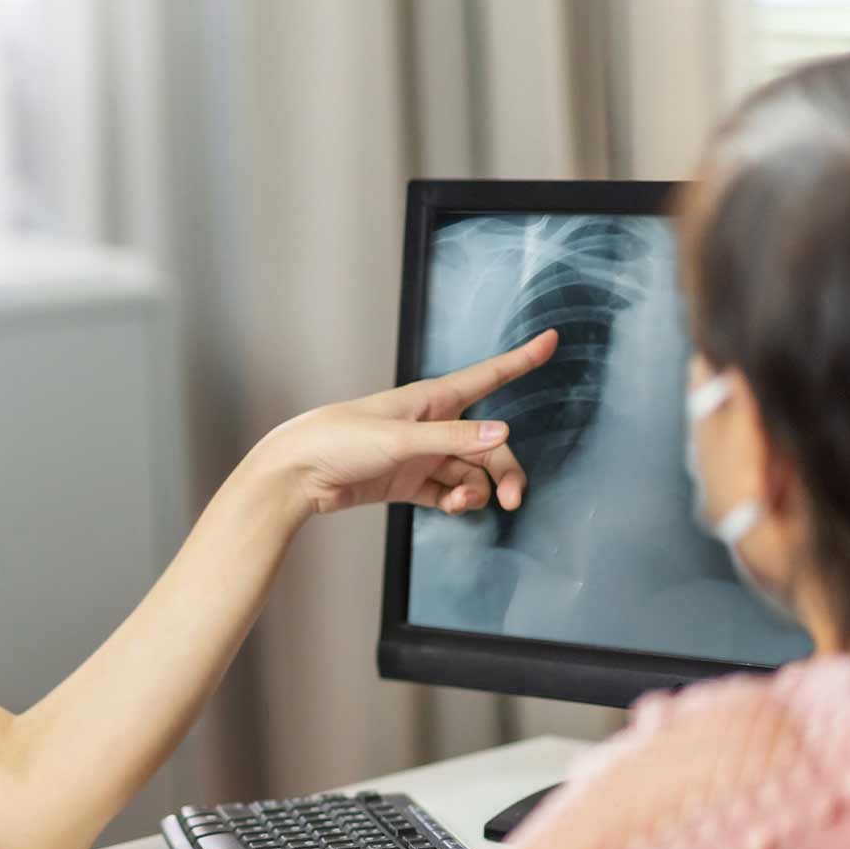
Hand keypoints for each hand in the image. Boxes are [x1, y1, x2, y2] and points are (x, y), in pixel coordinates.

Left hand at [256, 329, 558, 517]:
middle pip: (488, 445)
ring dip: (477, 491)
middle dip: (505, 471)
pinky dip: (457, 501)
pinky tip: (454, 507)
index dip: (521, 360)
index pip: (488, 376)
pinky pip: (448, 491)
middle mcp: (432, 425)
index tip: (551, 340)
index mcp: (432, 399)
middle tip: (512, 499)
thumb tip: (502, 435)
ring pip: (471, 472)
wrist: (298, 473)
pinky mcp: (408, 482)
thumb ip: (452, 439)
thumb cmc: (340, 440)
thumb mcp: (400, 439)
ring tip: (462, 504)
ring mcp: (422, 455)